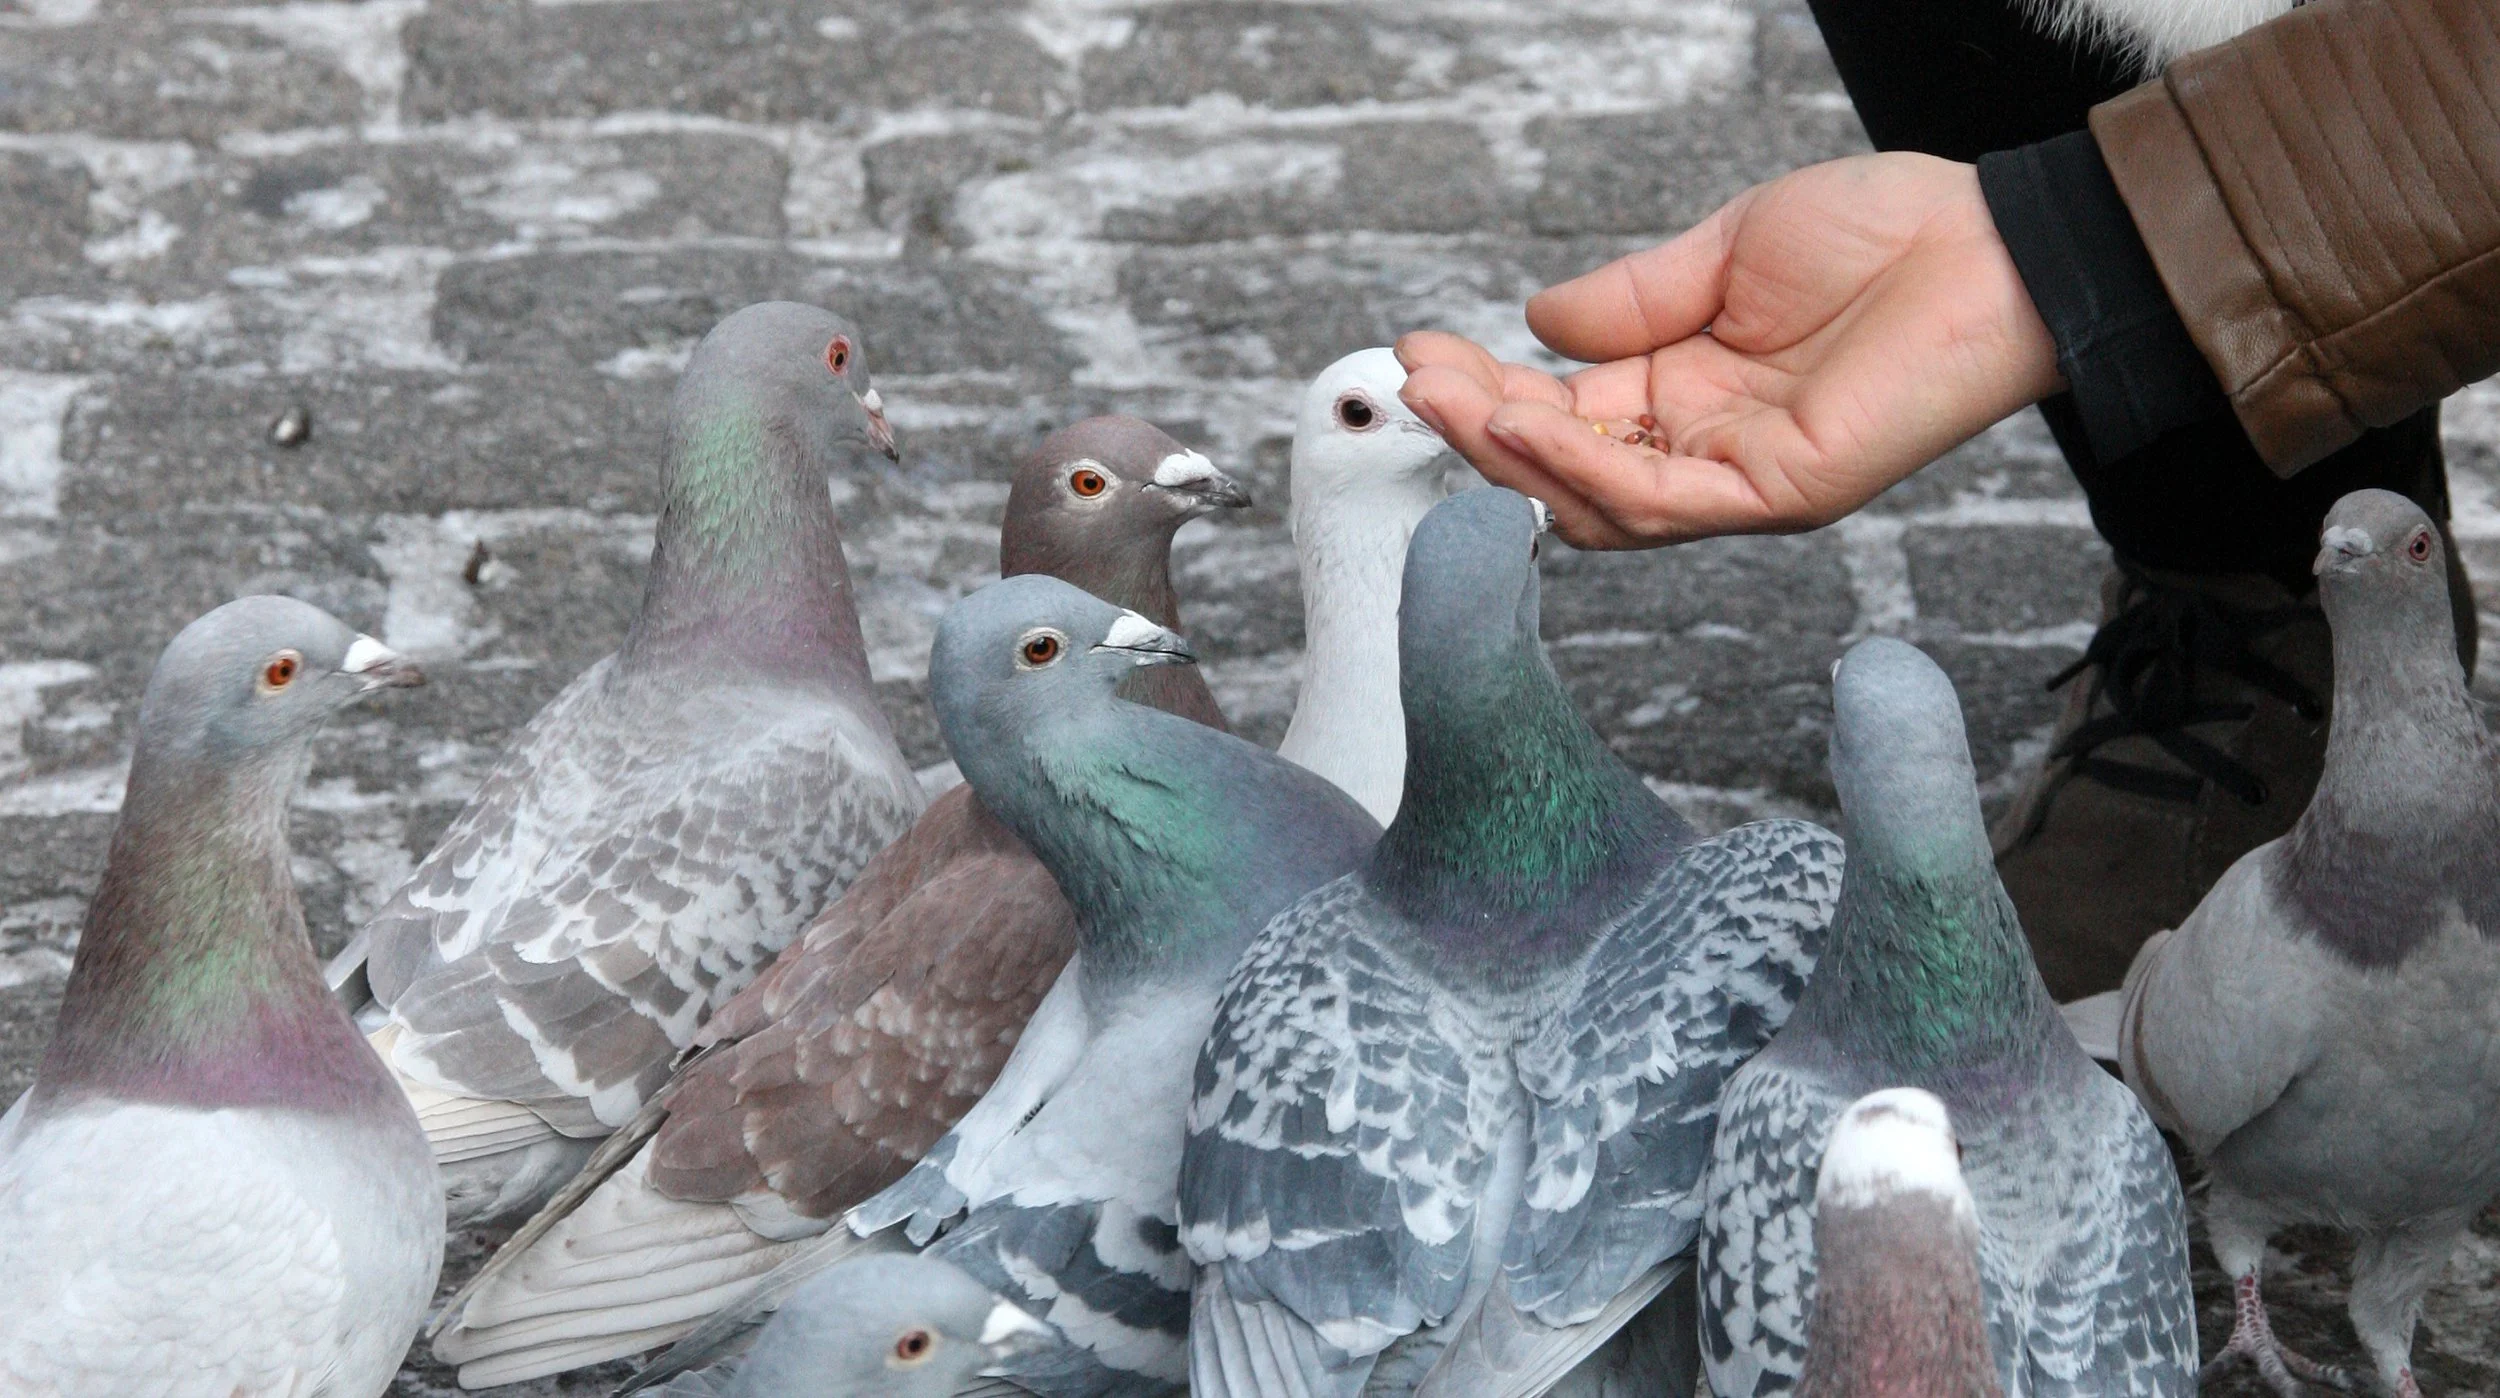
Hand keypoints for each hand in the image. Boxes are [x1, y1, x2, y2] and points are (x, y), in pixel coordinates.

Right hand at [1398, 153, 2062, 547]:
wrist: (1992, 243)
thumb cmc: (1887, 234)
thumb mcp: (1727, 250)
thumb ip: (1632, 297)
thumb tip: (1539, 319)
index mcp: (1687, 393)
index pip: (1563, 415)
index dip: (1489, 389)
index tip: (1424, 351)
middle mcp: (1705, 449)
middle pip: (1563, 474)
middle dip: (1482, 431)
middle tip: (1420, 383)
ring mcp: (1740, 480)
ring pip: (1597, 505)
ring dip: (1516, 458)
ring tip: (1454, 401)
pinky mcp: (1779, 493)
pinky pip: (1662, 504)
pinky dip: (1586, 471)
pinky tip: (1532, 424)